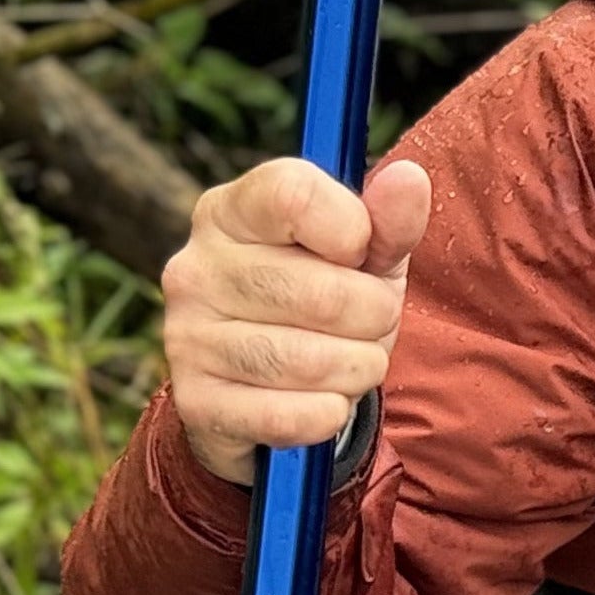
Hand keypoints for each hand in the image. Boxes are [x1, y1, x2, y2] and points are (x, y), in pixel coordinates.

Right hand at [163, 156, 431, 484]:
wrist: (267, 387)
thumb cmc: (325, 298)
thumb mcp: (365, 255)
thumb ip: (389, 221)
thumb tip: (409, 179)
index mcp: (230, 211)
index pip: (294, 194)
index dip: (354, 229)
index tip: (360, 251)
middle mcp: (195, 268)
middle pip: (326, 294)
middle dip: (375, 316)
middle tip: (366, 321)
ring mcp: (186, 336)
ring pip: (316, 361)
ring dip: (359, 367)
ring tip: (348, 358)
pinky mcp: (197, 402)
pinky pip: (297, 416)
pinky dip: (331, 413)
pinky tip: (322, 399)